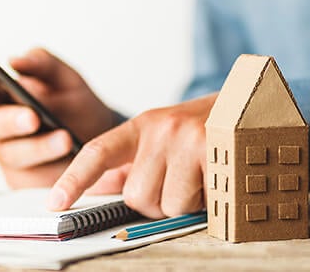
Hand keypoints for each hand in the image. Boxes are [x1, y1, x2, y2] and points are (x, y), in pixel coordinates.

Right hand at [0, 48, 121, 189]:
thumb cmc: (76, 106)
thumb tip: (15, 61)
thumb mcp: (67, 79)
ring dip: (39, 146)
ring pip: (11, 153)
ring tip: (66, 139)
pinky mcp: (24, 179)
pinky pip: (29, 179)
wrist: (102, 139)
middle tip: (32, 117)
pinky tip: (66, 167)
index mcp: (1, 93)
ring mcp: (10, 153)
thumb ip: (43, 64)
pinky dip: (47, 171)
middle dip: (9, 121)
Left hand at [46, 93, 216, 218]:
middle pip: (138, 196)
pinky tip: (217, 178)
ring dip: (187, 204)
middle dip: (158, 203)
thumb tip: (101, 188)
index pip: (99, 151)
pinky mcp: (216, 152)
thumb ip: (134, 161)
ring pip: (170, 205)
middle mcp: (163, 128)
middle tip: (180, 184)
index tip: (56, 202)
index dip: (75, 179)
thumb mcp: (165, 137)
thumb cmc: (205, 127)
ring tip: (202, 179)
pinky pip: (201, 202)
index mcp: (144, 124)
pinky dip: (211, 201)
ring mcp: (190, 139)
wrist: (253, 104)